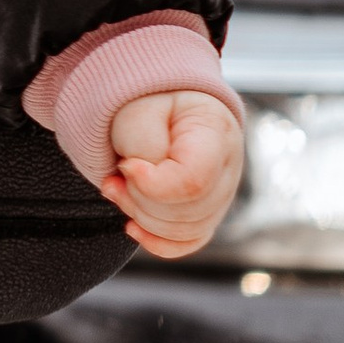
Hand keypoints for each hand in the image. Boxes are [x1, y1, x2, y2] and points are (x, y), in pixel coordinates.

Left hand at [104, 89, 245, 258]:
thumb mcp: (139, 108)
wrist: (159, 102)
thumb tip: (142, 181)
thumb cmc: (148, 100)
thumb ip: (143, 143)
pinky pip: (188, 243)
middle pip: (188, 210)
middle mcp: (228, 167)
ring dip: (140, 216)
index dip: (151, 185)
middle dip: (139, 198)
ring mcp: (221, 194)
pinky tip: (132, 225)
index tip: (125, 165)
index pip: (193, 182)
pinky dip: (156, 241)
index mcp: (217, 132)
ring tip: (117, 186)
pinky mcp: (206, 213)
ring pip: (184, 231)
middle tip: (115, 173)